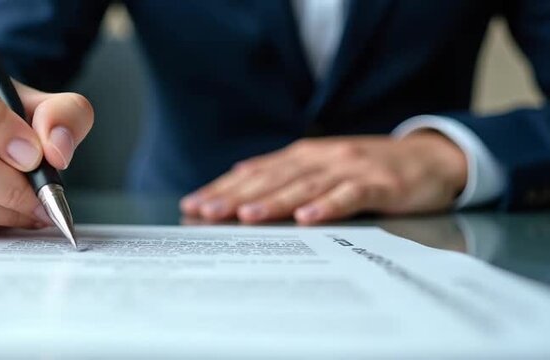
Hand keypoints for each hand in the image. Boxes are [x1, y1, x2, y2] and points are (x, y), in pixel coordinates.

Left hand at [180, 133, 467, 223]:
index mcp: (302, 155)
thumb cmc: (369, 168)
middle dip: (235, 195)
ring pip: (304, 186)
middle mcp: (320, 157)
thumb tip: (240, 179)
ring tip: (246, 216)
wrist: (431, 158)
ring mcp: (349, 169)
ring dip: (273, 201)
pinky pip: (348, 196)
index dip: (223, 187)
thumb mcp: (323, 166)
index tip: (193, 204)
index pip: (254, 172)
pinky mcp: (378, 184)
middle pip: (271, 178)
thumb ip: (286, 174)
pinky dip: (326, 206)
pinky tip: (306, 219)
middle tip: (206, 212)